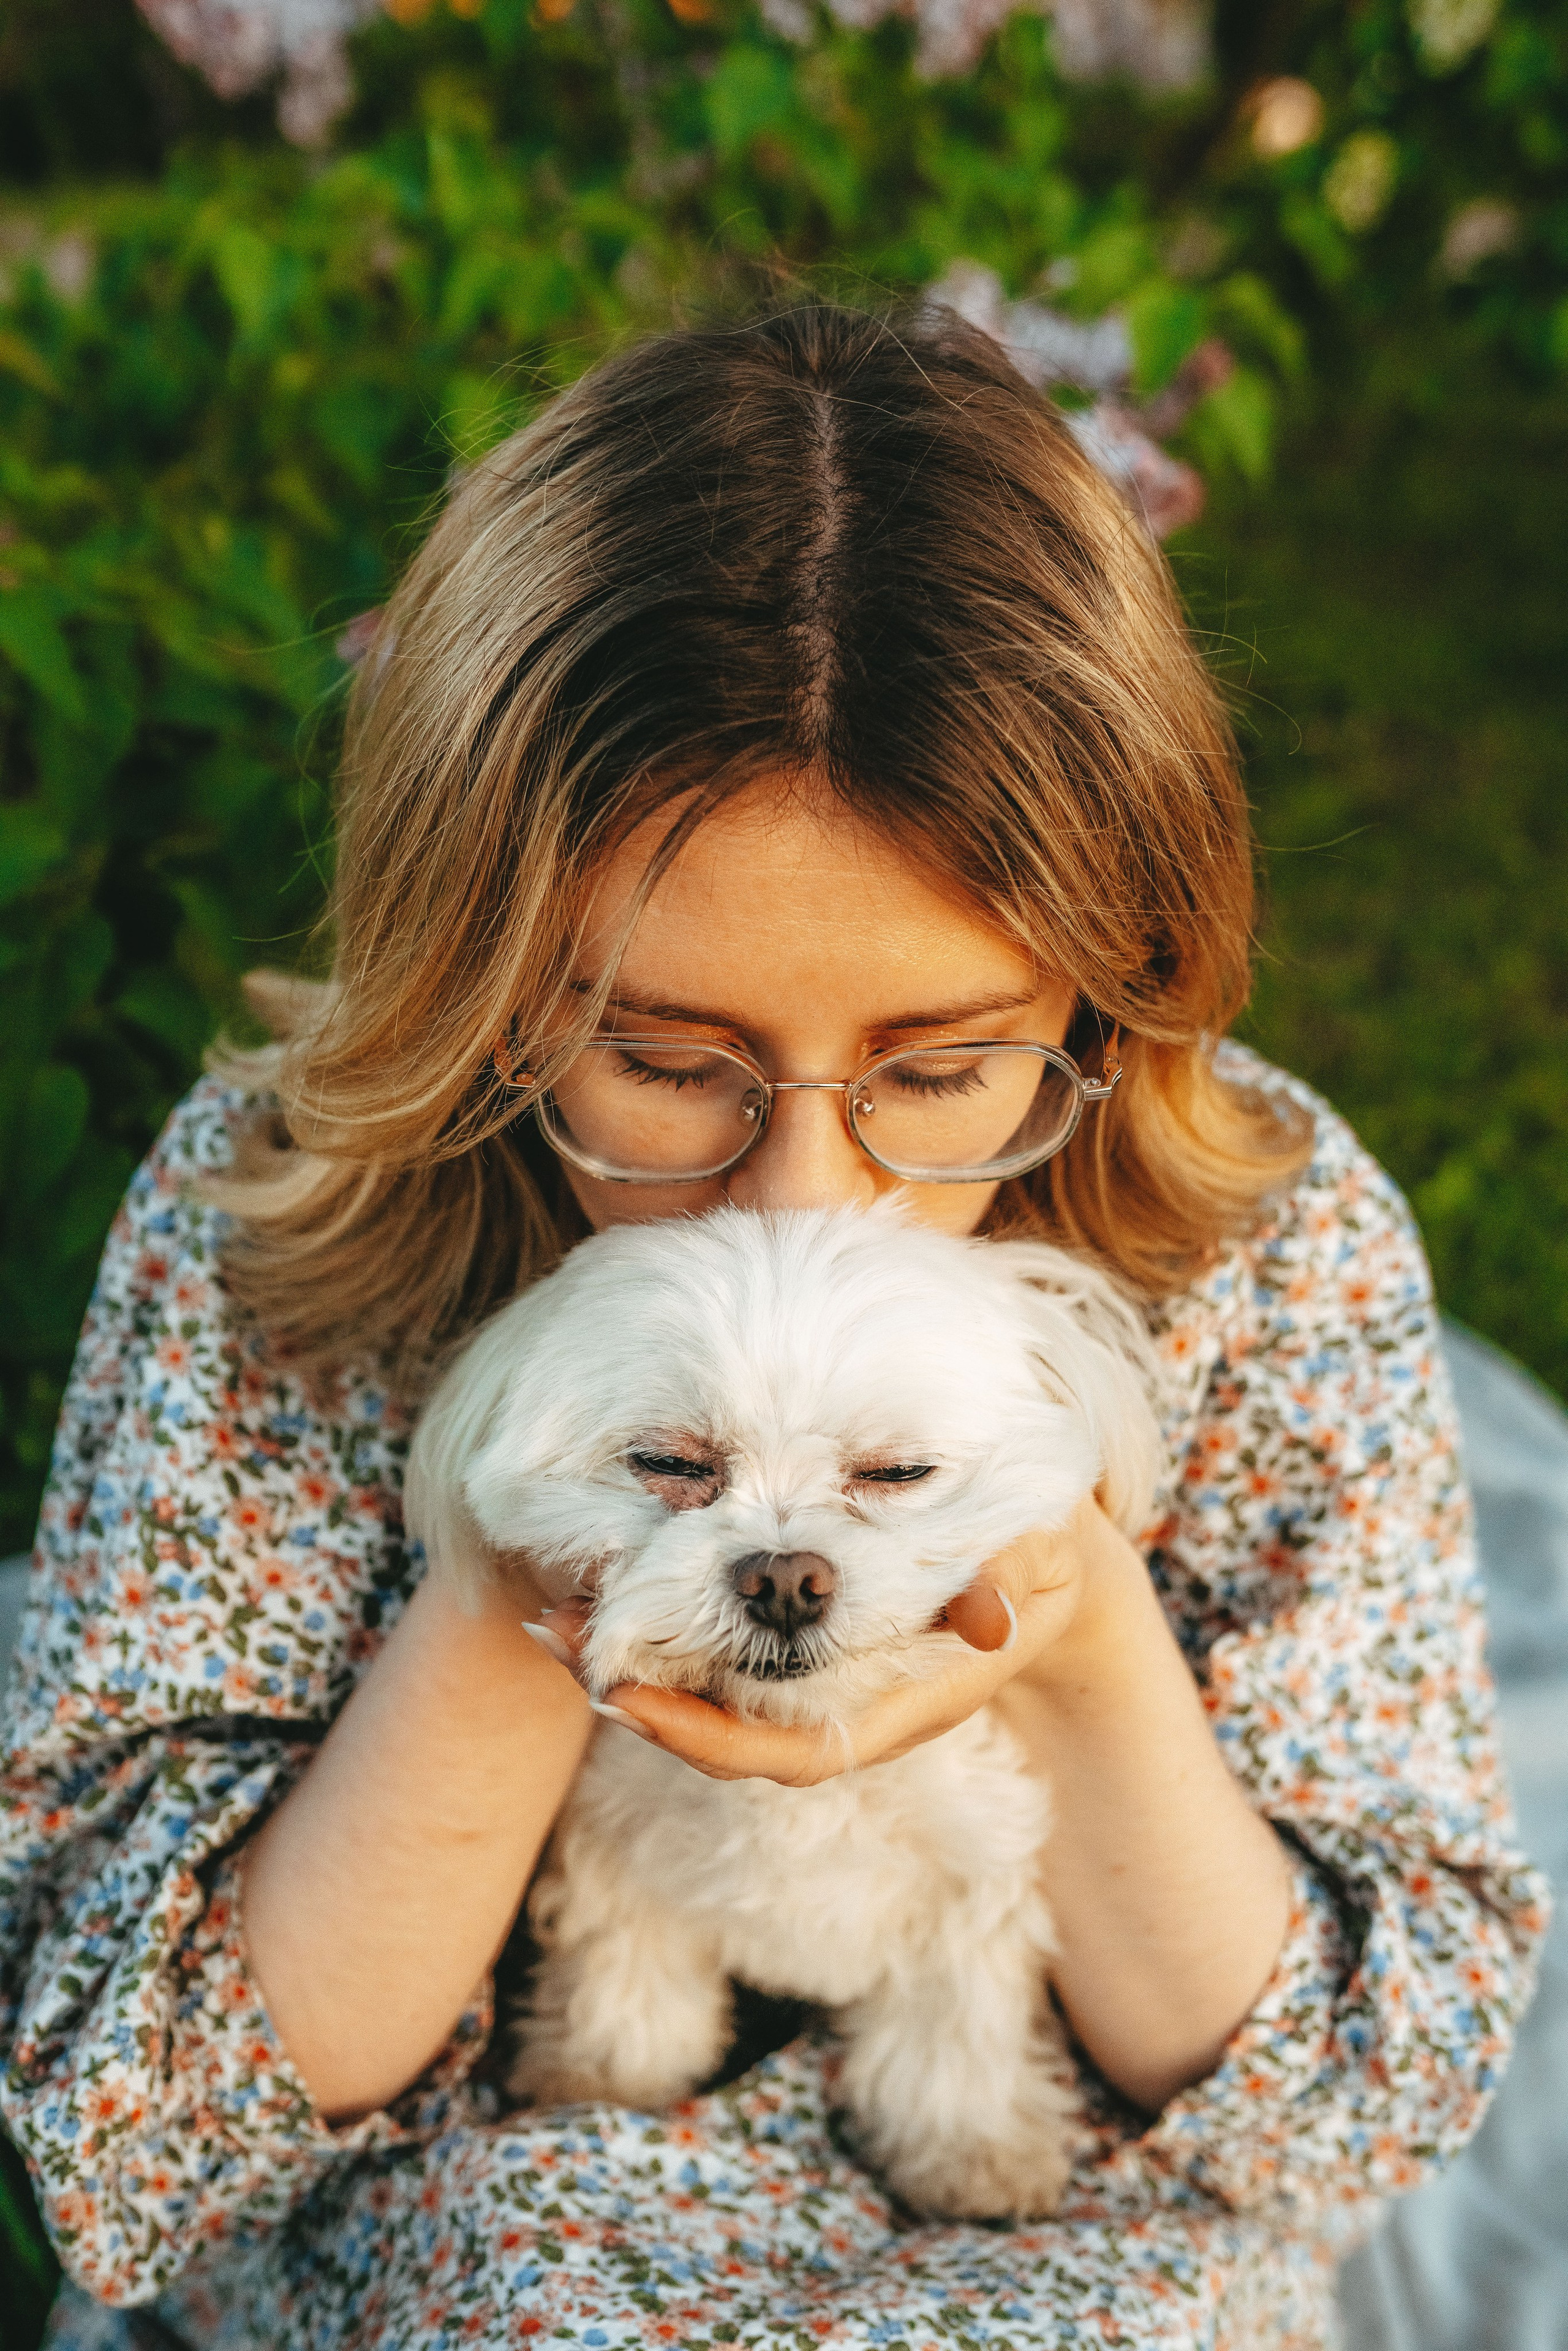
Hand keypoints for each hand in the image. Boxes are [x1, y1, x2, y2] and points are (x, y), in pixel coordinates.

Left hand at [522, 1493, 1114, 1786]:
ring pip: (713, 1699)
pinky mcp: (801, 1642)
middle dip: (640, 1700)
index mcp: (899, 1705)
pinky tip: (611, 1591)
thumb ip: (1010, 1583)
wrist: (1042, 1555)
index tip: (630, 1704)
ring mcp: (821, 1678)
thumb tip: (985, 1622)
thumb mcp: (1036, 1557)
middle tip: (556, 1639)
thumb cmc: (1038, 1553)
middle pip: (727, 1738)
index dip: (708, 1739)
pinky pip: (721, 1659)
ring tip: (557, 1618)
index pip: (790, 1754)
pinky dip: (664, 1631)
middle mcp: (848, 1705)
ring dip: (635, 1661)